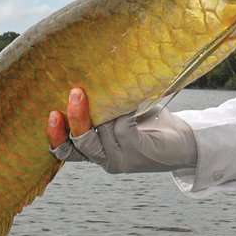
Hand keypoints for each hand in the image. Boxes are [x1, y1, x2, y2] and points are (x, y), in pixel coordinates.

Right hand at [46, 87, 197, 172]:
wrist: (184, 142)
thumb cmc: (149, 124)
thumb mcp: (120, 116)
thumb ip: (104, 107)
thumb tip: (88, 74)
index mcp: (96, 153)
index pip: (66, 151)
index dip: (55, 136)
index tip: (50, 114)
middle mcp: (105, 160)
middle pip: (81, 143)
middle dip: (75, 118)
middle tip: (75, 93)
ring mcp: (122, 159)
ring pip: (102, 133)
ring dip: (104, 109)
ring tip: (108, 86)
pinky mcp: (139, 152)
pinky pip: (123, 128)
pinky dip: (123, 110)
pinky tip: (129, 97)